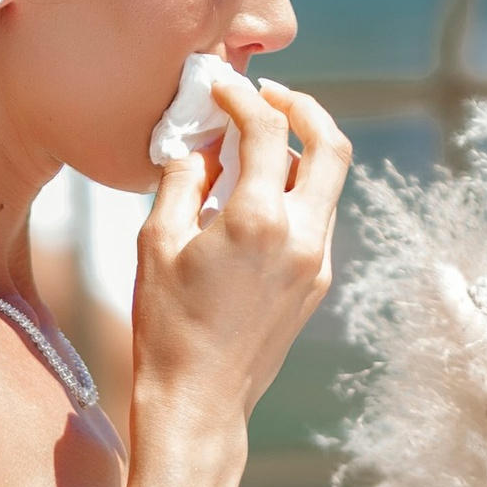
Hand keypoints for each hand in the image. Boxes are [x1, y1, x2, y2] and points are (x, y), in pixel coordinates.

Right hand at [129, 71, 349, 448]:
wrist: (200, 401)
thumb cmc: (167, 327)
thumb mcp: (156, 242)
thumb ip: (181, 179)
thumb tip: (197, 143)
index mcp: (259, 220)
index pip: (267, 130)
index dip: (242, 96)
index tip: (220, 85)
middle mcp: (301, 236)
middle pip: (330, 145)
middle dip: (303, 108)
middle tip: (268, 96)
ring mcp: (316, 261)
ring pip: (328, 182)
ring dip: (299, 150)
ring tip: (253, 147)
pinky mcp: (316, 282)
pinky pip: (316, 217)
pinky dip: (294, 190)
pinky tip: (253, 196)